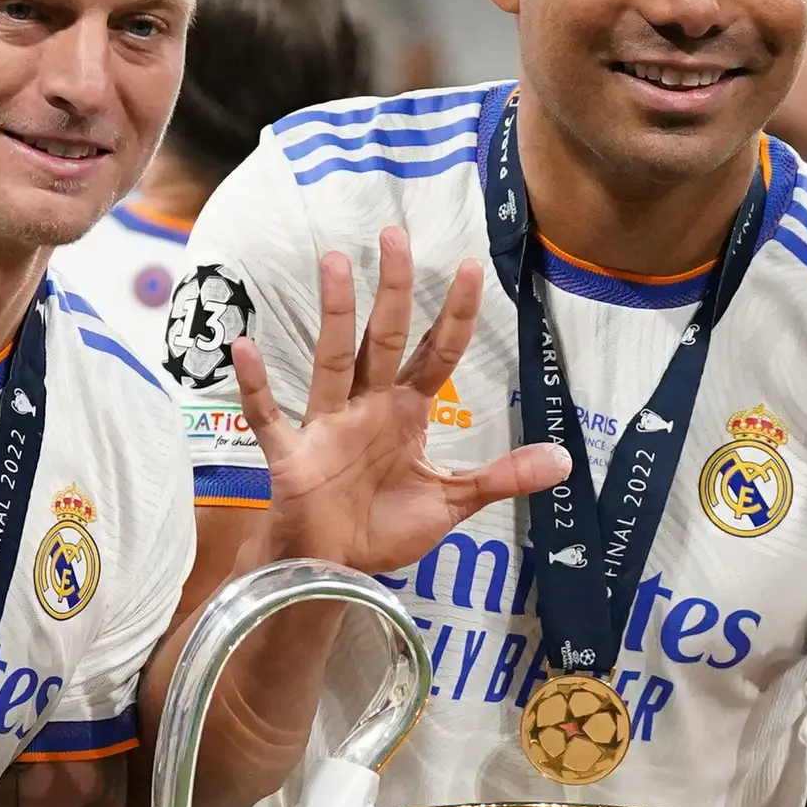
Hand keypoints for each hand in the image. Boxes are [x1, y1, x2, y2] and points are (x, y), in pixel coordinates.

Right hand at [234, 230, 566, 573]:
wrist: (334, 571)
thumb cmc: (384, 528)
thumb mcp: (453, 501)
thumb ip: (503, 477)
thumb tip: (564, 461)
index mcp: (406, 414)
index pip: (435, 353)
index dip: (454, 314)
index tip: (472, 268)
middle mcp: (367, 407)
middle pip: (383, 339)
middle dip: (392, 290)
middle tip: (395, 236)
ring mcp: (327, 426)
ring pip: (332, 360)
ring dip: (333, 314)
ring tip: (333, 263)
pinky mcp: (292, 454)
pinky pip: (268, 415)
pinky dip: (255, 386)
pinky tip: (241, 349)